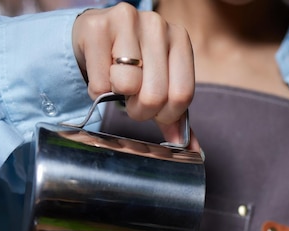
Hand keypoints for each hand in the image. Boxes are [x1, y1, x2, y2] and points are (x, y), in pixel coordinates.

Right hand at [72, 3, 195, 147]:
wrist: (94, 37)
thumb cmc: (132, 66)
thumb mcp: (159, 87)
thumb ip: (176, 117)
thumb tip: (194, 152)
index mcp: (179, 39)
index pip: (182, 95)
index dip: (166, 115)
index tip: (155, 111)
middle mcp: (157, 24)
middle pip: (155, 94)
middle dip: (140, 110)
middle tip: (132, 99)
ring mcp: (127, 20)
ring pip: (127, 86)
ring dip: (118, 97)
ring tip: (117, 84)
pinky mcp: (97, 26)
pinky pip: (100, 83)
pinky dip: (97, 91)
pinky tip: (101, 73)